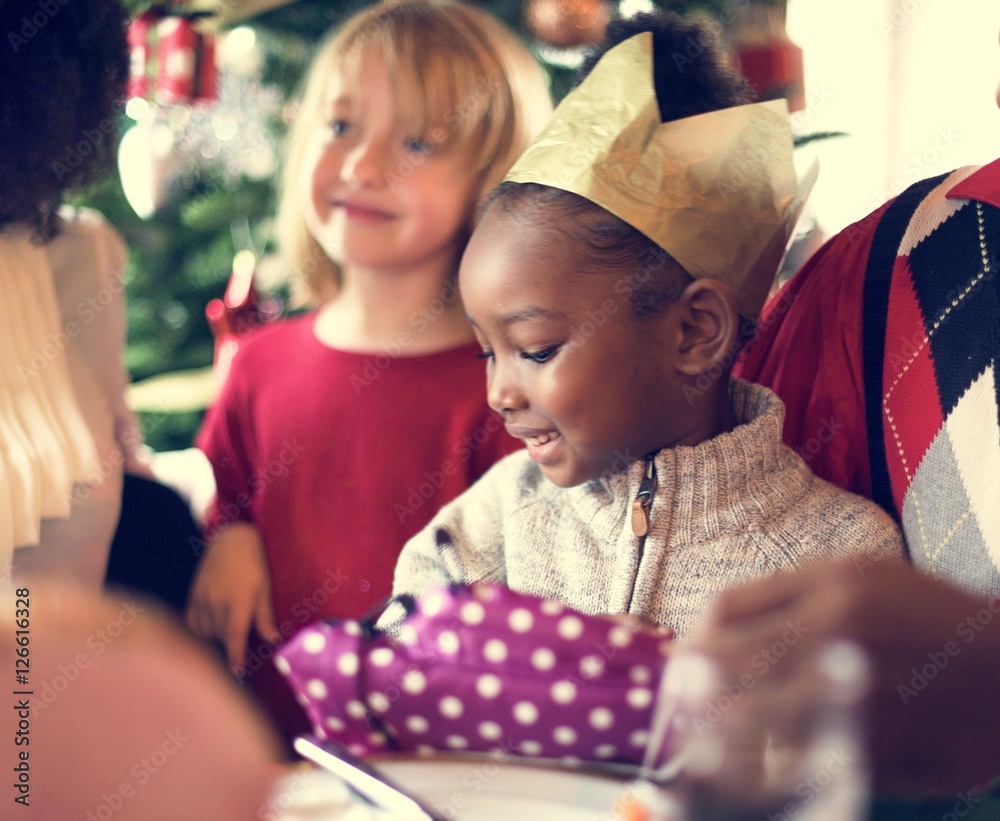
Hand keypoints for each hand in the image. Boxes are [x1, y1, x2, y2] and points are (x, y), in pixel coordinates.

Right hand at [185, 522, 280, 673]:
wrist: (231, 541)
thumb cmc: (255, 564)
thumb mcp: (265, 588)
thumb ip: (265, 616)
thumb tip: (273, 641)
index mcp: (239, 601)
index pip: (235, 636)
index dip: (235, 656)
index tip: (236, 673)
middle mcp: (218, 602)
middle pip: (220, 637)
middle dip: (230, 645)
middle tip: (241, 645)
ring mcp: (202, 599)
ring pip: (205, 632)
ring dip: (215, 638)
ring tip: (228, 630)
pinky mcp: (193, 596)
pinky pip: (192, 623)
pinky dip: (200, 630)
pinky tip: (211, 627)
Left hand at [688, 557, 999, 794]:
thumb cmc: (927, 616)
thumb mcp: (860, 577)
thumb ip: (787, 595)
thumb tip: (710, 626)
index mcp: (832, 589)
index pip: (728, 610)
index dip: (694, 637)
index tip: (683, 661)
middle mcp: (841, 638)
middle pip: (730, 665)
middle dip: (692, 687)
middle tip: (679, 705)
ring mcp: (860, 699)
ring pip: (754, 725)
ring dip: (719, 735)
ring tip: (703, 743)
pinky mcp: (880, 752)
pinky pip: (802, 768)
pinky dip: (768, 772)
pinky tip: (754, 771)